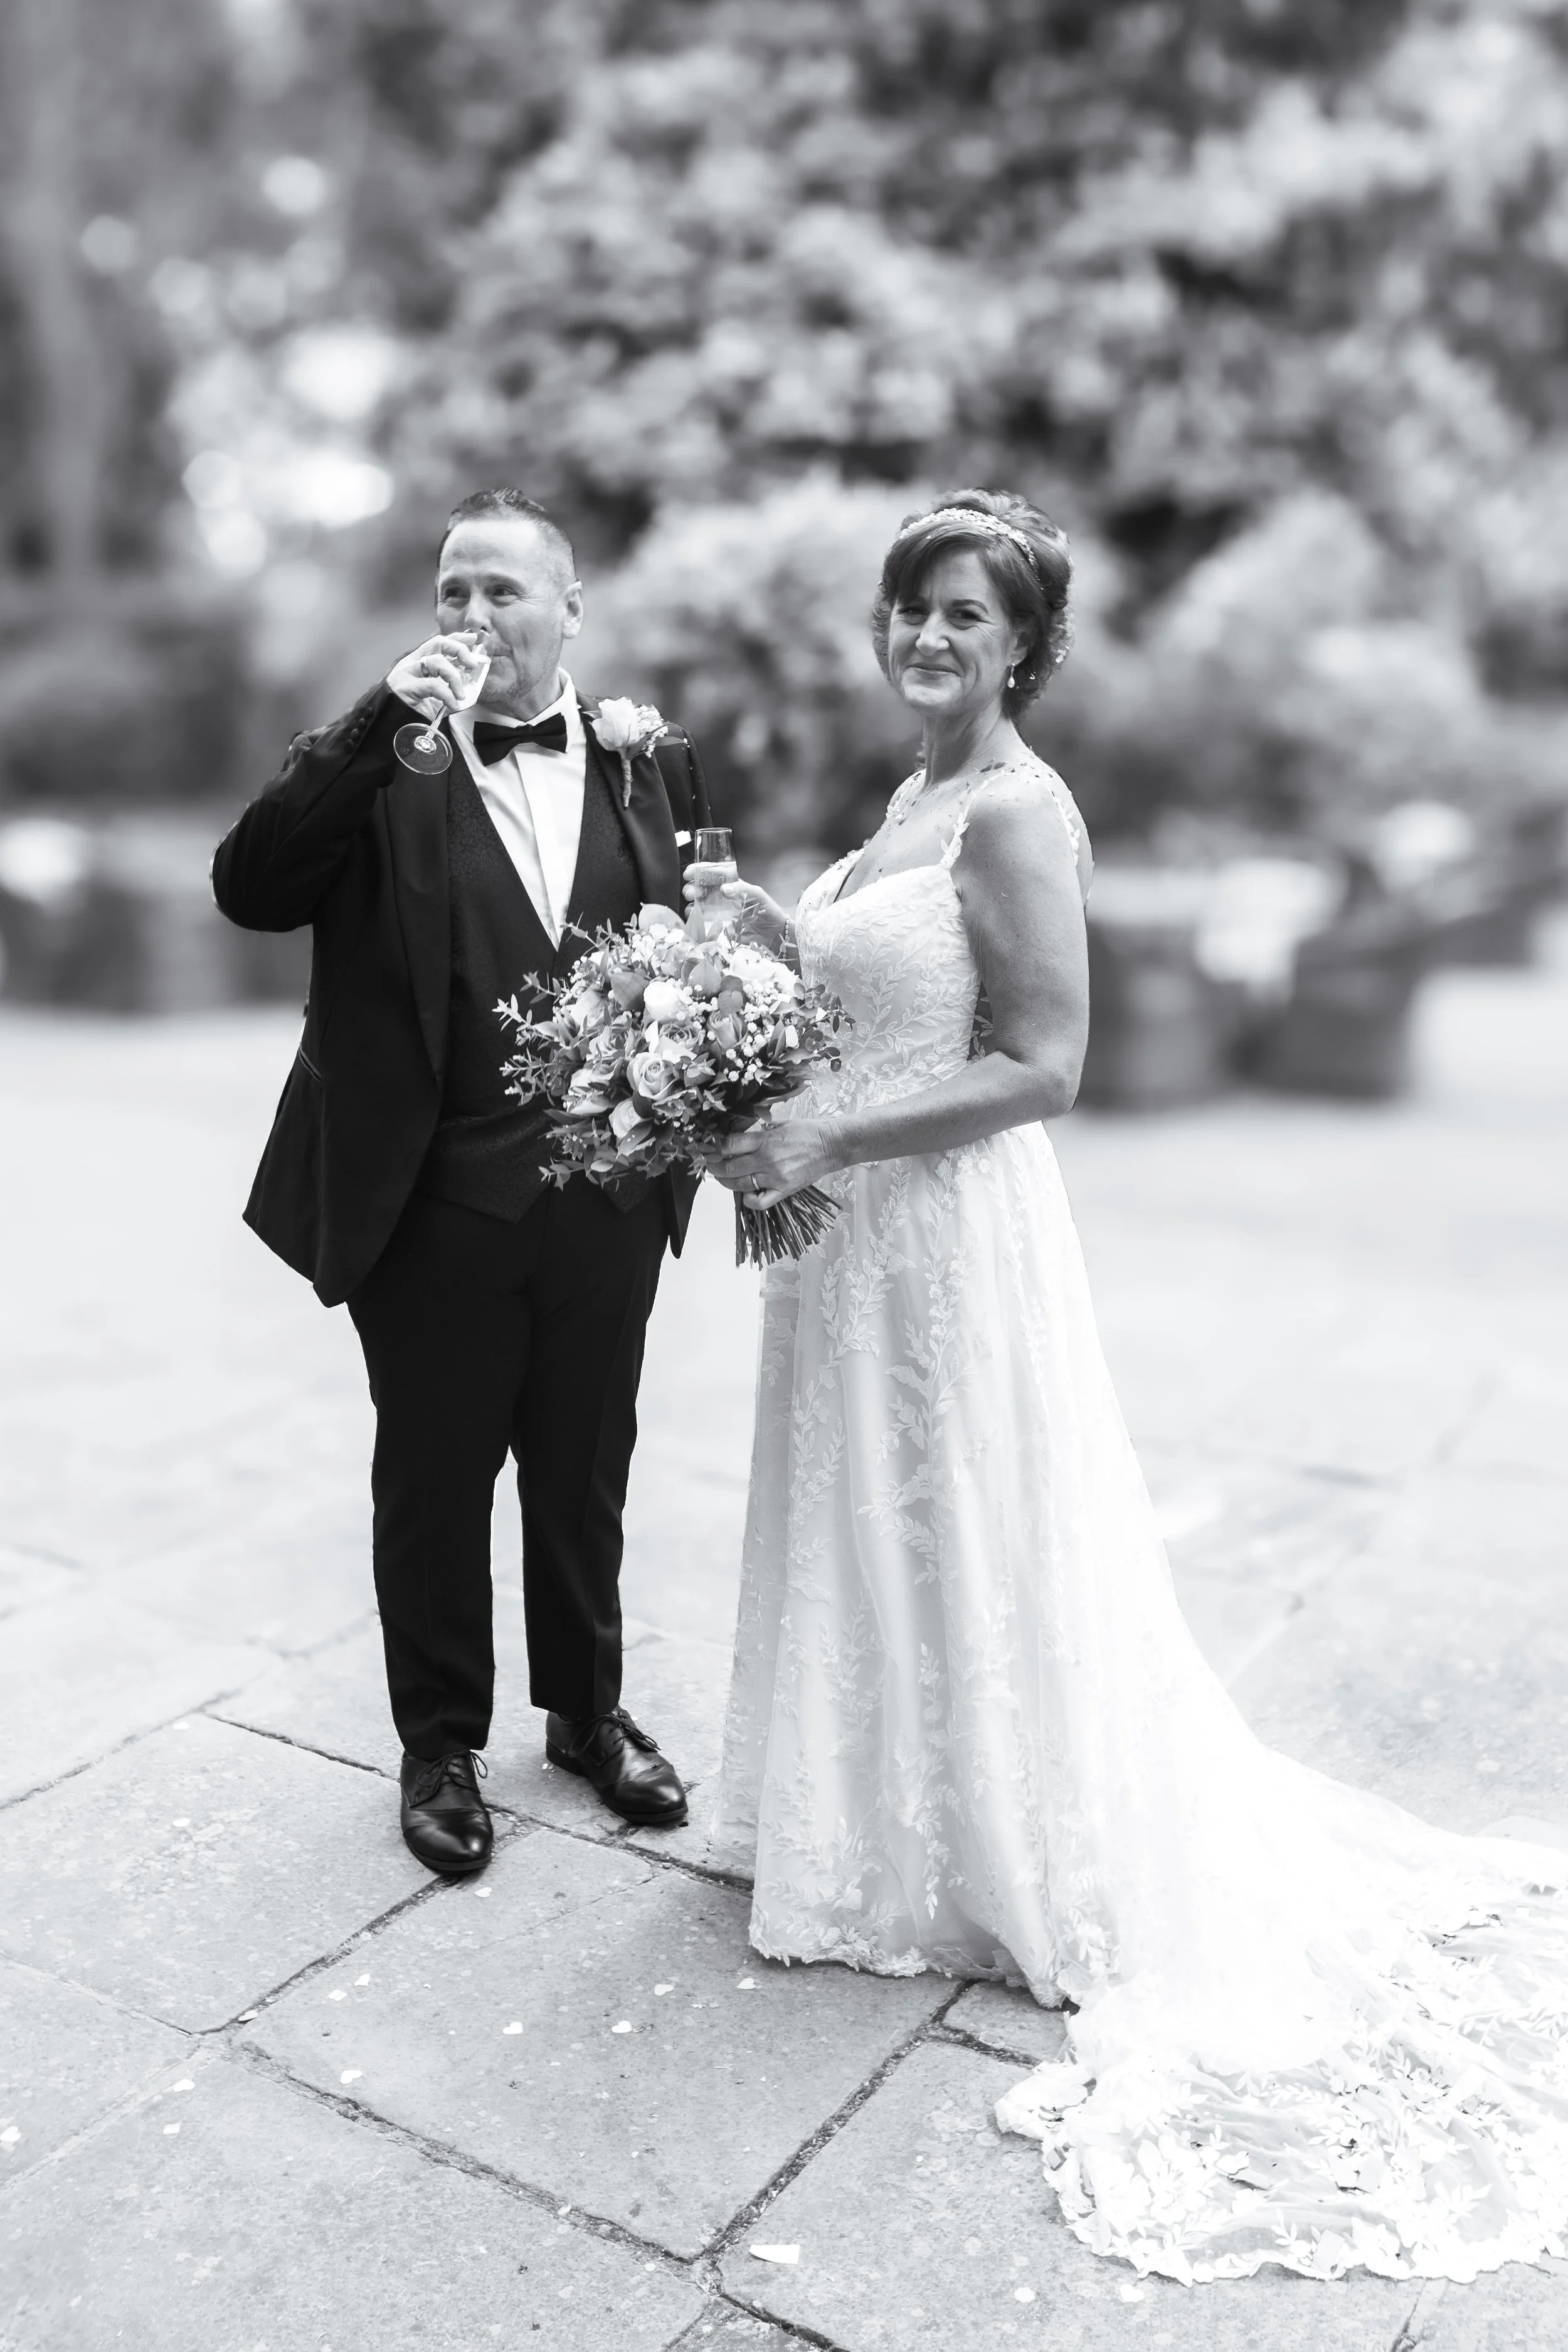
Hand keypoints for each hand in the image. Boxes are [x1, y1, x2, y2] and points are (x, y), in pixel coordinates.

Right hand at [386, 633, 488, 720]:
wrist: (395, 728)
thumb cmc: (414, 713)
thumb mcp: (436, 696)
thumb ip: (449, 686)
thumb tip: (471, 683)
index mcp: (417, 661)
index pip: (438, 642)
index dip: (456, 638)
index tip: (472, 638)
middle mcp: (411, 663)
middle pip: (437, 642)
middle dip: (459, 650)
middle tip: (472, 665)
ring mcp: (407, 673)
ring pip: (436, 661)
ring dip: (455, 677)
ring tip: (460, 694)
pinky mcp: (406, 687)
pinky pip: (433, 685)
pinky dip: (448, 695)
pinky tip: (452, 705)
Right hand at [681, 877, 789, 954]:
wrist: (774, 934)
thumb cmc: (768, 910)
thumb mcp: (758, 894)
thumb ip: (742, 889)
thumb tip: (723, 889)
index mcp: (731, 886)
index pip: (712, 874)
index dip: (699, 871)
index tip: (689, 873)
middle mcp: (722, 899)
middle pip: (701, 890)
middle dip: (692, 889)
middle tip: (690, 893)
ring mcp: (719, 914)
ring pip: (699, 907)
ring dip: (691, 906)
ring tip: (691, 908)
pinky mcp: (719, 929)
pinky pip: (703, 925)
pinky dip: (696, 923)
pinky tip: (695, 921)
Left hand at [705, 1115, 845, 1209]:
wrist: (830, 1146)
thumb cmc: (805, 1132)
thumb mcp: (777, 1124)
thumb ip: (755, 1134)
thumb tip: (733, 1140)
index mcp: (765, 1140)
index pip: (728, 1145)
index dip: (713, 1148)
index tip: (707, 1149)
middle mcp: (767, 1160)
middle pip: (729, 1168)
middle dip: (713, 1166)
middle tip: (710, 1164)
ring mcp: (775, 1178)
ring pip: (739, 1185)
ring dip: (725, 1182)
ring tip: (722, 1176)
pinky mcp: (783, 1191)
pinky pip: (759, 1202)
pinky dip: (747, 1199)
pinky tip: (745, 1192)